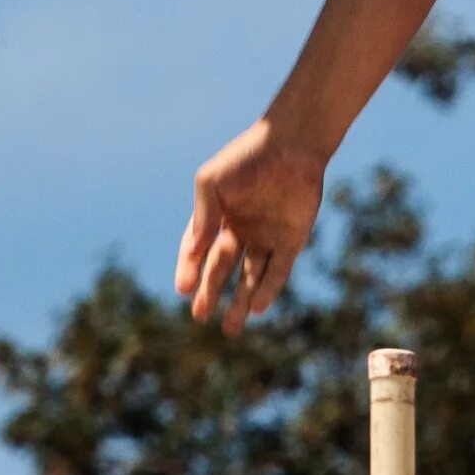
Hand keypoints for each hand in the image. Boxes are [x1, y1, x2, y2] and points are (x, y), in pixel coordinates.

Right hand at [179, 119, 328, 334]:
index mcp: (217, 216)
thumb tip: (194, 255)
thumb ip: (202, 218)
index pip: (197, 250)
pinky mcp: (291, 241)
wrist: (292, 145)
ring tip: (230, 328)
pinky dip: (268, 290)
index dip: (189, 269)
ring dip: (240, 302)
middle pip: (222, 269)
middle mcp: (241, 230)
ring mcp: (266, 237)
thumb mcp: (212, 183)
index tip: (183, 289)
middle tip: (199, 317)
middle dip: (210, 293)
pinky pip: (278, 271)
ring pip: (251, 278)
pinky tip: (258, 309)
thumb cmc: (247, 158)